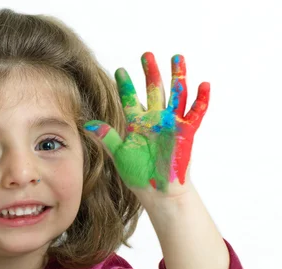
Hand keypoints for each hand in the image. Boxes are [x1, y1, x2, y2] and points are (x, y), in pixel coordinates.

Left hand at [83, 52, 208, 196]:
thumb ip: (107, 137)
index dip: (125, 85)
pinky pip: (195, 113)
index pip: (129, 99)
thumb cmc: (137, 174)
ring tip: (177, 57)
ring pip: (175, 94)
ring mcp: (170, 124)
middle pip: (153, 90)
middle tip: (146, 55)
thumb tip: (87, 124)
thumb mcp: (119, 154)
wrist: (157, 191)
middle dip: (150, 72)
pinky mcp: (186, 132)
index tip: (119, 70)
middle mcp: (153, 120)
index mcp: (136, 124)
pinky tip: (203, 85)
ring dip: (177, 77)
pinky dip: (200, 100)